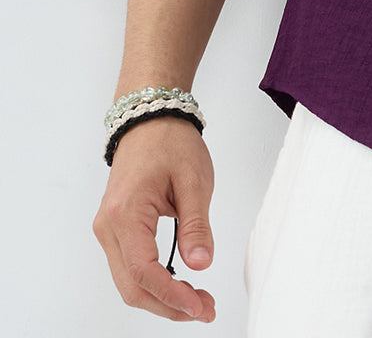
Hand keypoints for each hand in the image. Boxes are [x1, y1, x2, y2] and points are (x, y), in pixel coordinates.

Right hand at [93, 113, 216, 321]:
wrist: (150, 118)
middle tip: (205, 310)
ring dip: (161, 298)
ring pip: (129, 282)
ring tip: (197, 302)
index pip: (144, 271)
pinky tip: (179, 286)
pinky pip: (130, 267)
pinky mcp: (116, 230)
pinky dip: (153, 282)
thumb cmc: (170, 142)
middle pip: (132, 286)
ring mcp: (108, 230)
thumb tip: (201, 265)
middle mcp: (108, 227)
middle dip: (168, 305)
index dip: (172, 295)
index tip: (199, 305)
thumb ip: (197, 225)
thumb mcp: (194, 181)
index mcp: (126, 213)